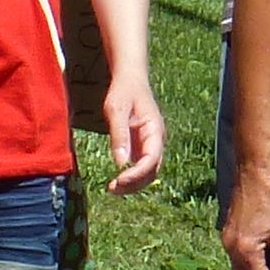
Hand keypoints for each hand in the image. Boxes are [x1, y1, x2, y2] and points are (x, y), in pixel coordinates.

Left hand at [102, 75, 164, 193]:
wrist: (130, 80)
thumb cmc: (123, 91)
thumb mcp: (116, 110)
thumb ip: (119, 135)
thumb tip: (120, 163)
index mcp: (155, 131)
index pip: (151, 159)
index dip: (136, 174)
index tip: (119, 180)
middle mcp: (156, 141)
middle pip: (152, 171)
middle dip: (134, 183)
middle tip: (112, 189)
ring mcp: (150, 145)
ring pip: (147, 172)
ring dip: (133, 184)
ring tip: (113, 189)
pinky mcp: (142, 147)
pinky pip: (140, 167)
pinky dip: (130, 177)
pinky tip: (117, 181)